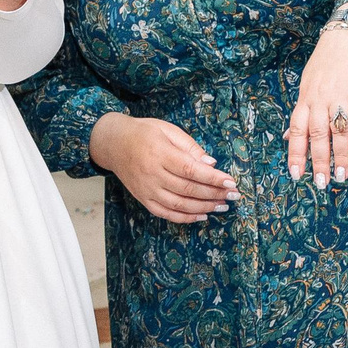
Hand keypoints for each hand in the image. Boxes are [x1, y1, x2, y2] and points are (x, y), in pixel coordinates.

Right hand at [90, 112, 238, 223]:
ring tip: (222, 206)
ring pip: (179, 205)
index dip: (213, 178)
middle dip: (214, 194)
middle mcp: (153, 174)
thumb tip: (211, 163)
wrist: (113, 144)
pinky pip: (166, 213)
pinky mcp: (143, 199)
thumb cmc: (143, 133)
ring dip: (204, 208)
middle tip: (234, 195)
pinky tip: (201, 216)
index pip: (191, 170)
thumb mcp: (168, 130)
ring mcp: (147, 189)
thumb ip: (190, 146)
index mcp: (160, 153)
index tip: (231, 182)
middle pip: (188, 189)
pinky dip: (185, 218)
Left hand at [286, 23, 347, 187]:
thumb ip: (302, 112)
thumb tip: (289, 137)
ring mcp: (341, 93)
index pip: (297, 130)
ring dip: (341, 155)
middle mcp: (320, 97)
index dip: (295, 153)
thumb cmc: (329, 61)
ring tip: (343, 176)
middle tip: (321, 183)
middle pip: (317, 134)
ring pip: (338, 129)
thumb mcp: (308, 83)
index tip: (296, 176)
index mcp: (305, 98)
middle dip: (318, 161)